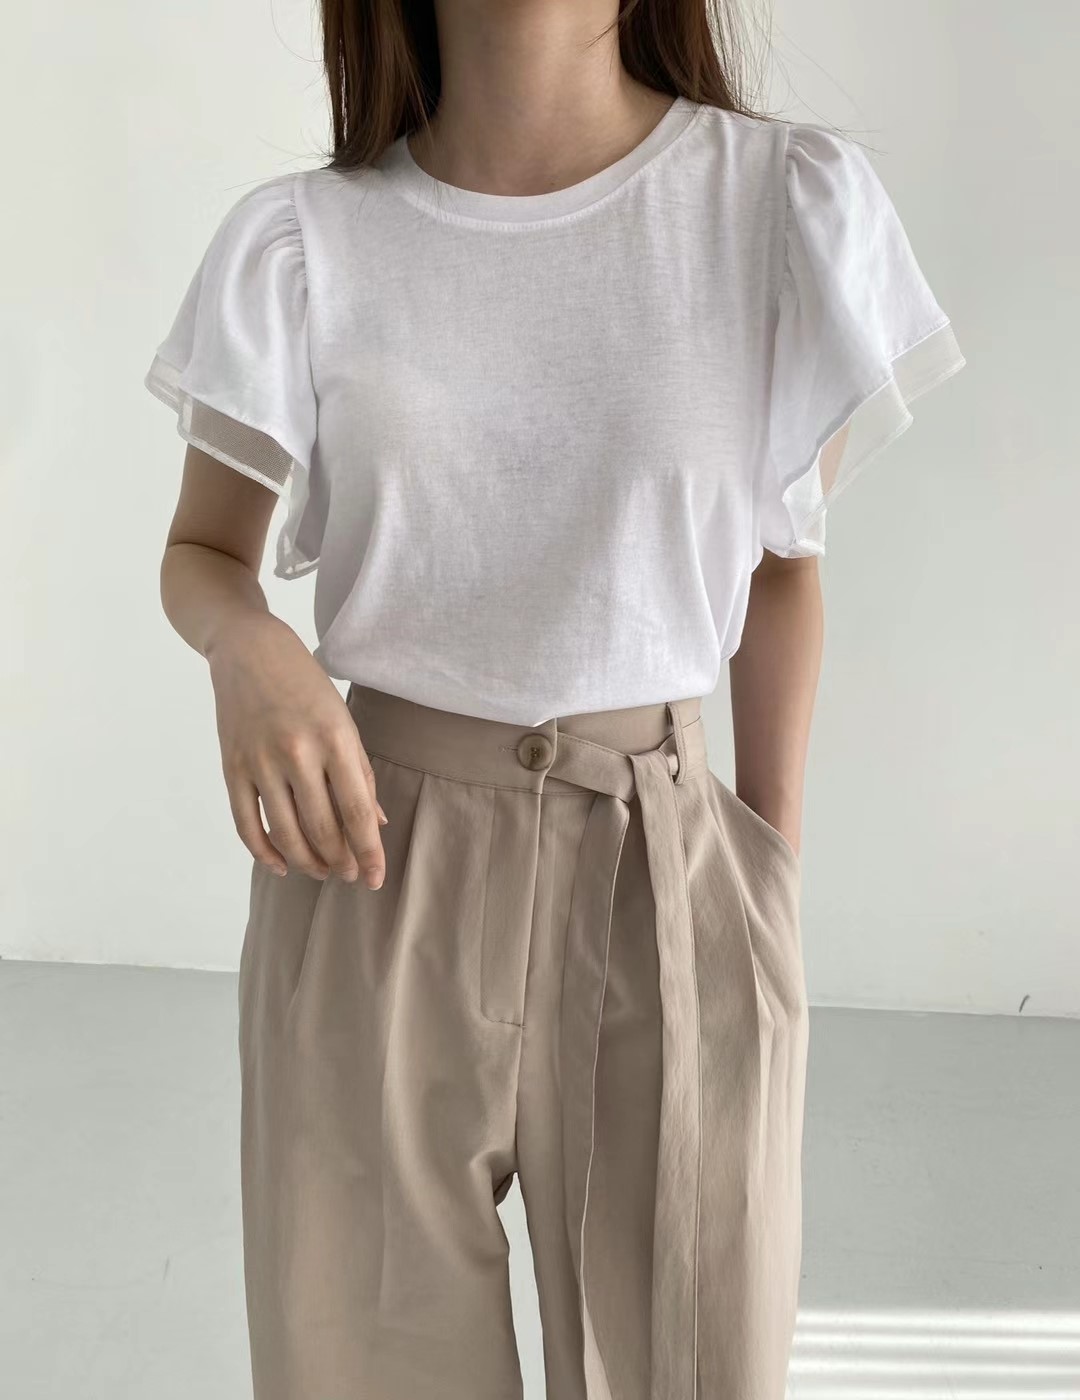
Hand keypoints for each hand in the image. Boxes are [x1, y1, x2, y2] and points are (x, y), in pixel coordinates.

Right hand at [207, 614, 386, 887]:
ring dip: (305, 862)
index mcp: (334, 739)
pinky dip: (263, 851)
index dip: (368, 852)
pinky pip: (246, 824)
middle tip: (348, 875)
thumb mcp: (344, 720)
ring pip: (285, 833)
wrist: (248, 649)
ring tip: (320, 871)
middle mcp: (297, 752)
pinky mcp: (232, 766)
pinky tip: (280, 864)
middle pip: (321, 828)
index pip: (357, 811)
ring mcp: (260, 761)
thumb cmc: (306, 684)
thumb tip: (375, 823)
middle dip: (339, 861)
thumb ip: (360, 773)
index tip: (375, 879)